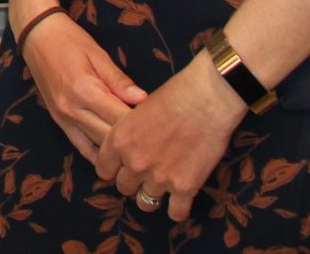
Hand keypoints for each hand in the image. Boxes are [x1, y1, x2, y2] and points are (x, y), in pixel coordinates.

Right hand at [20, 12, 148, 162]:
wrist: (36, 36)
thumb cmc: (70, 40)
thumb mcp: (98, 55)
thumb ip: (120, 81)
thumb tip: (144, 101)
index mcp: (86, 90)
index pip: (121, 119)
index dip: (144, 125)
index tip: (162, 125)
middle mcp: (73, 110)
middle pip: (111, 139)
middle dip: (134, 142)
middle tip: (156, 141)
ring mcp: (63, 119)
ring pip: (97, 148)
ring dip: (118, 152)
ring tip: (140, 151)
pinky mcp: (59, 122)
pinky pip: (81, 147)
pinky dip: (99, 156)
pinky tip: (115, 159)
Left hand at [91, 51, 247, 221]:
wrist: (206, 98)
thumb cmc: (174, 95)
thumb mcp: (138, 110)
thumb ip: (128, 132)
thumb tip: (126, 145)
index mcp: (119, 140)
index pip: (103, 170)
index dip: (114, 169)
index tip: (123, 167)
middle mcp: (135, 162)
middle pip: (124, 188)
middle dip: (133, 182)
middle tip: (146, 174)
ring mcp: (159, 177)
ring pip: (145, 203)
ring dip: (153, 196)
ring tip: (163, 186)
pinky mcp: (185, 187)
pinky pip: (175, 213)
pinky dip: (177, 209)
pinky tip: (181, 199)